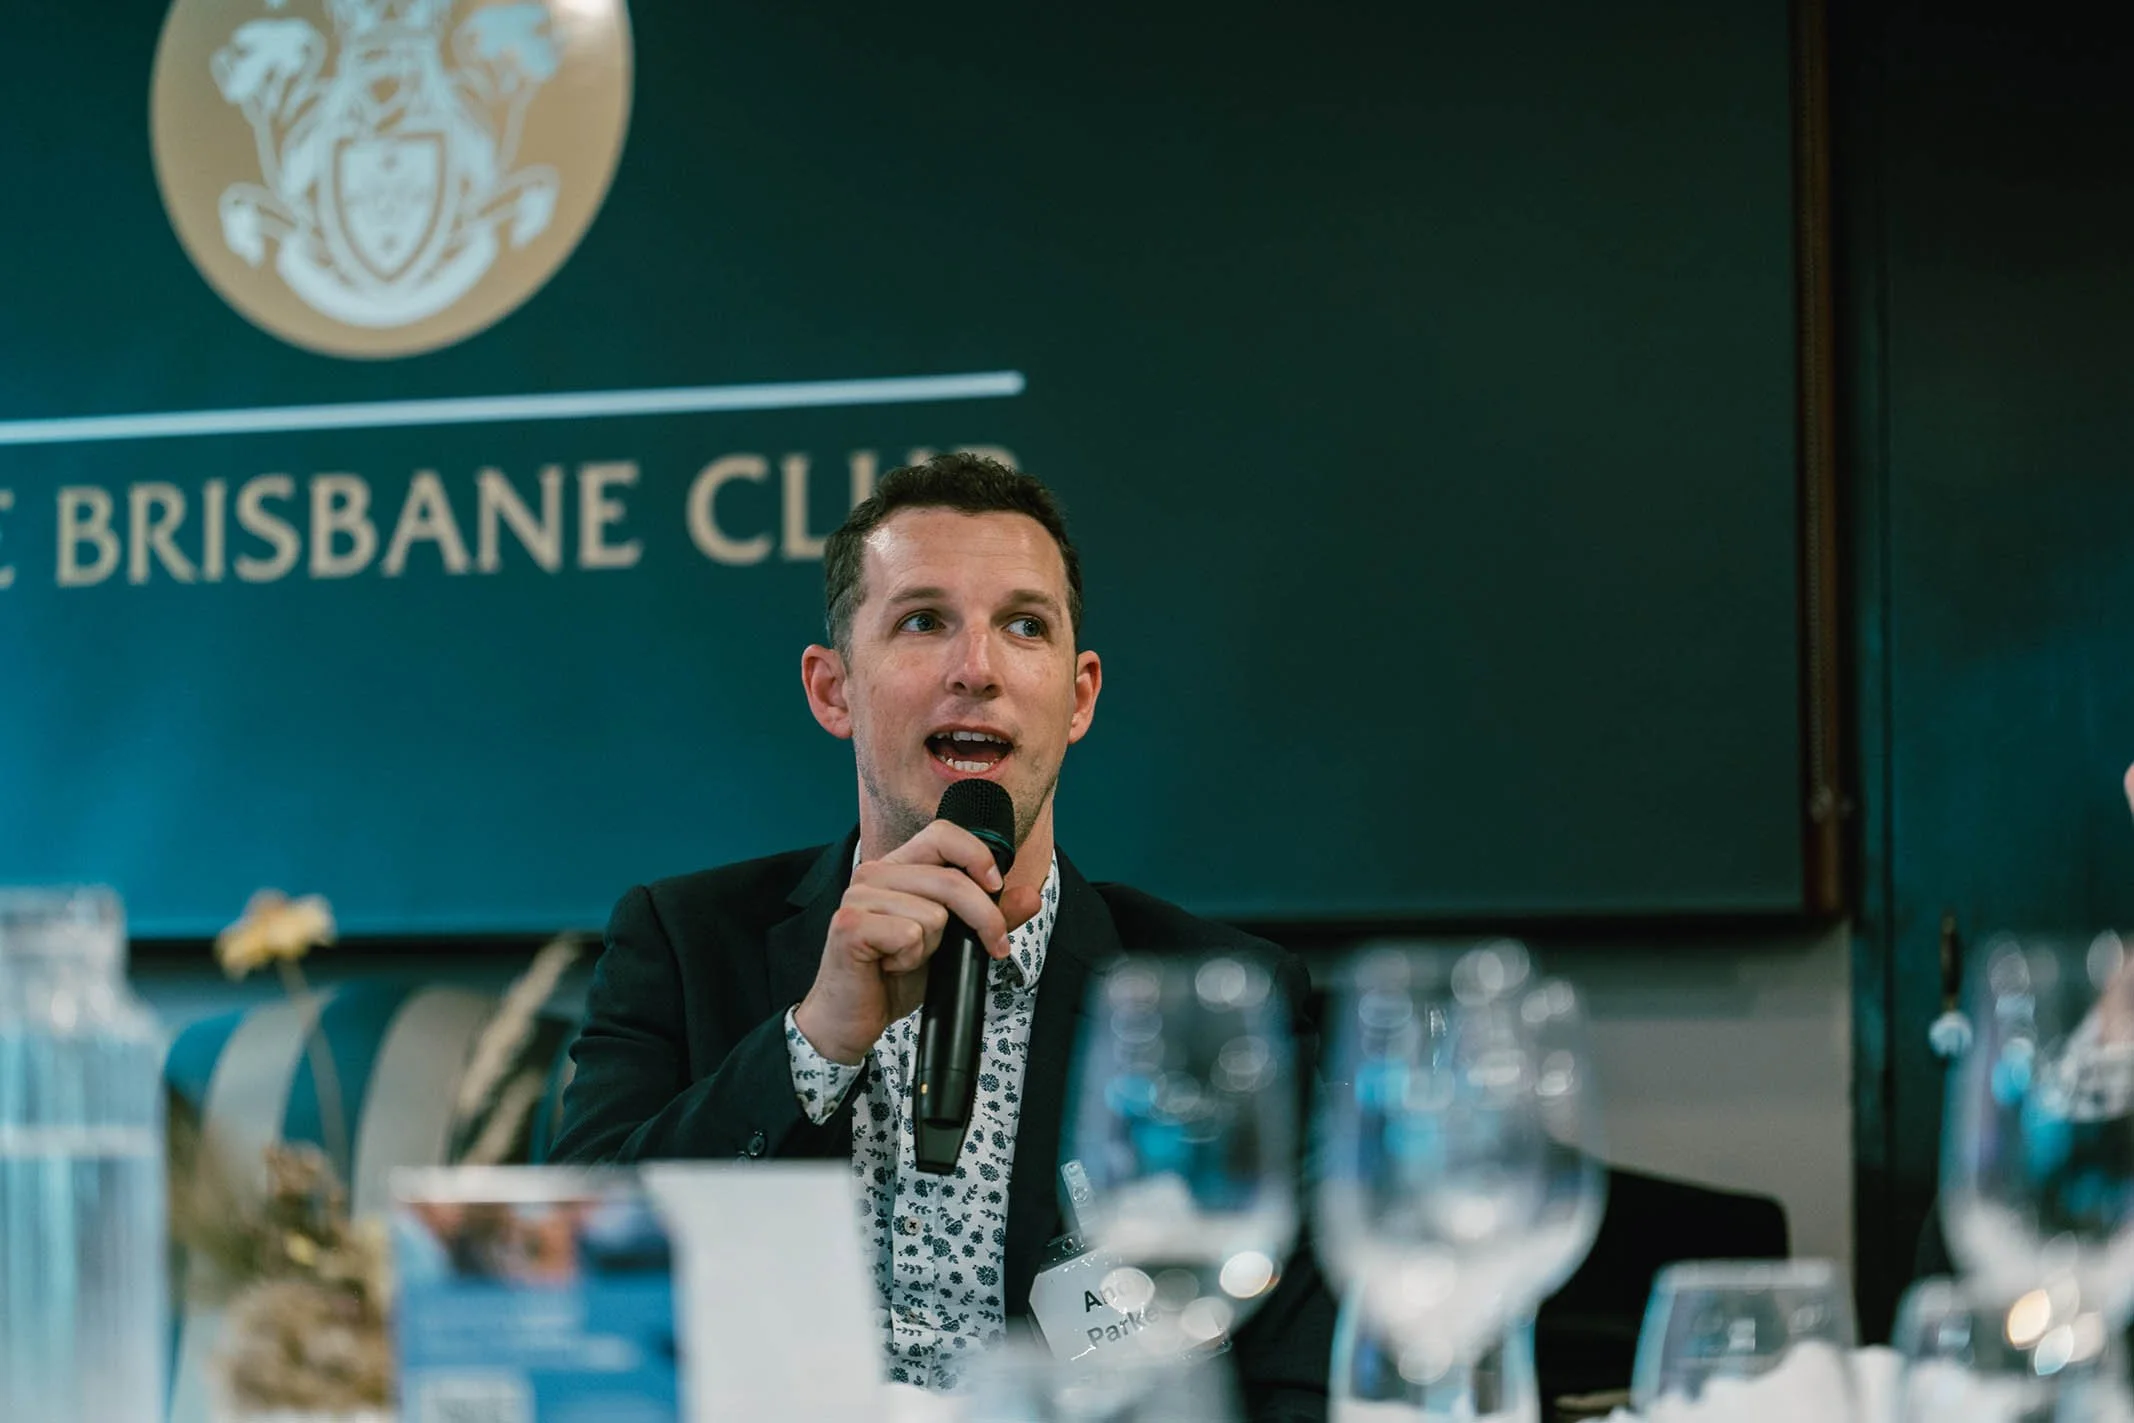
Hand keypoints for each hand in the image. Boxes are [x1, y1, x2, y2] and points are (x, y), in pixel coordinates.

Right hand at [792, 820, 1043, 1064]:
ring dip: (932, 948)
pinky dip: (910, 960)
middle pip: (950, 879)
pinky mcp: (849, 926)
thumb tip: (1031, 896)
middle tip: (993, 947)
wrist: (851, 1018)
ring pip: (933, 913)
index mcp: (897, 868)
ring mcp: (858, 897)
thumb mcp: (951, 944)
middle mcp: (873, 873)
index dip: (976, 855)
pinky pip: (909, 936)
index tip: (996, 886)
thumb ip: (989, 917)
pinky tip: (889, 967)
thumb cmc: (893, 977)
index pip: (942, 834)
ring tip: (906, 958)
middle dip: (984, 918)